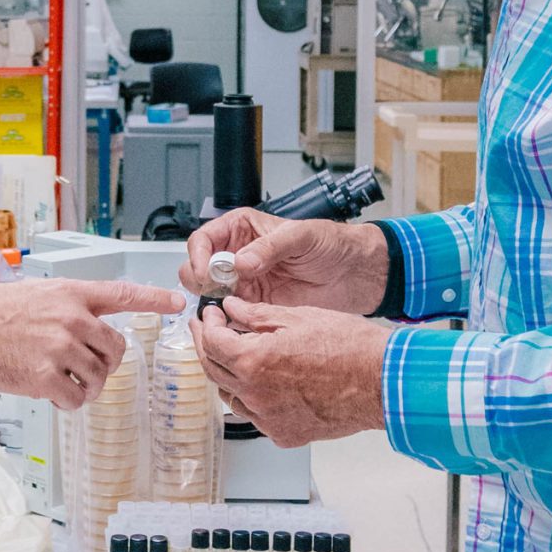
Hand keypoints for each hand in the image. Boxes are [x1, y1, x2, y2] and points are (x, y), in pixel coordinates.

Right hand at [0, 279, 183, 409]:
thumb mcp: (38, 293)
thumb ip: (69, 306)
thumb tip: (91, 326)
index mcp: (71, 294)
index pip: (122, 294)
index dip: (154, 299)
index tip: (176, 302)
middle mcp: (72, 319)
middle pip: (115, 348)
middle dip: (106, 362)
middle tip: (87, 367)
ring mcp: (60, 348)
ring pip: (98, 377)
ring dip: (87, 385)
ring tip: (65, 381)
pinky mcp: (46, 377)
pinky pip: (76, 398)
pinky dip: (70, 401)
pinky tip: (54, 394)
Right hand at [180, 211, 387, 313]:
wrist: (353, 275)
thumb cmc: (331, 244)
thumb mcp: (301, 236)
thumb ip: (270, 247)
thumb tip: (241, 262)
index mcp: (242, 230)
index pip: (204, 240)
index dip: (198, 255)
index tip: (203, 270)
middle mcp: (238, 256)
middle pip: (198, 268)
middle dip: (199, 280)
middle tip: (216, 290)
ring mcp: (245, 284)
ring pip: (210, 294)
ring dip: (211, 302)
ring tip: (225, 307)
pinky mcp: (255, 307)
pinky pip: (230, 315)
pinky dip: (227, 320)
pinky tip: (236, 320)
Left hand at [191, 298, 389, 448]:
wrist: (382, 381)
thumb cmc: (350, 348)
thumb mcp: (298, 317)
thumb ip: (256, 315)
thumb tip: (232, 309)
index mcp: (254, 361)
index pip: (211, 342)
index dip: (206, 324)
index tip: (209, 315)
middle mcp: (256, 395)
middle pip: (213, 370)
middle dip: (208, 346)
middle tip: (210, 330)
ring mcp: (269, 419)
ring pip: (232, 395)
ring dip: (228, 373)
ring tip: (236, 355)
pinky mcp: (284, 434)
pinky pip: (255, 415)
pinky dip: (252, 397)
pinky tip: (262, 382)